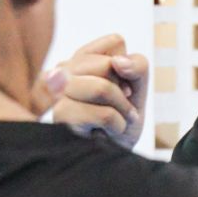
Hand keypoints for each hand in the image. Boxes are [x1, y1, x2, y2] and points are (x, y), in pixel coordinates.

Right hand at [35, 34, 148, 148]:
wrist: (114, 155)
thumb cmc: (123, 119)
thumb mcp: (138, 87)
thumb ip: (137, 66)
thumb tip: (118, 63)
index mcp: (82, 58)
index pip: (116, 41)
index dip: (128, 65)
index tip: (125, 86)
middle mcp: (65, 70)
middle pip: (108, 64)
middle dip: (124, 91)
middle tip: (123, 107)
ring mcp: (59, 93)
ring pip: (103, 88)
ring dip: (122, 110)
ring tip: (117, 120)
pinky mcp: (61, 117)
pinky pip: (103, 114)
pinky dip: (117, 125)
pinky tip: (109, 133)